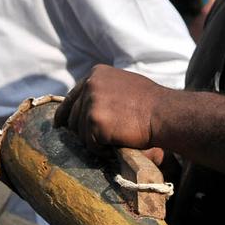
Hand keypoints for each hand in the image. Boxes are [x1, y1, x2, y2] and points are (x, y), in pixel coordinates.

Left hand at [53, 65, 169, 155]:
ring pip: (80, 132)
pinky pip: (89, 144)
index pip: (73, 96)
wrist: (164, 113)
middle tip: (96, 140)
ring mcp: (91, 102)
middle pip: (73, 116)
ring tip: (114, 141)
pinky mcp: (93, 121)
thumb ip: (104, 90)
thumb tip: (87, 104)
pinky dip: (100, 150)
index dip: (65, 112)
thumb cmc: (151, 103)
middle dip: (82, 131)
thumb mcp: (124, 85)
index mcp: (96, 74)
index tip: (60, 124)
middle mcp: (90, 84)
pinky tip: (115, 146)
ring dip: (94, 141)